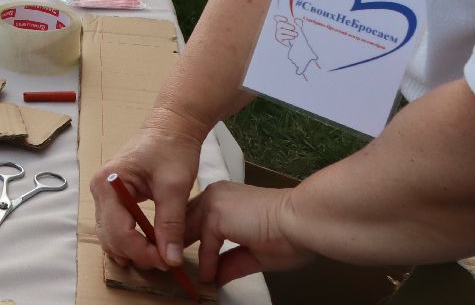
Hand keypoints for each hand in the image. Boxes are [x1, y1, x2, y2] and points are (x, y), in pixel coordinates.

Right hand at [93, 110, 207, 270]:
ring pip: (110, 235)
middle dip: (137, 254)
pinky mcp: (114, 197)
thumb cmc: (172, 148)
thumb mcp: (174, 186)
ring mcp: (104, 194)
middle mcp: (99, 190)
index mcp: (108, 183)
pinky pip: (117, 226)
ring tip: (159, 256)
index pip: (118, 231)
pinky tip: (149, 246)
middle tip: (166, 261)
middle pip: (110, 236)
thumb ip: (170, 224)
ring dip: (132, 251)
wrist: (172, 125)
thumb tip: (170, 260)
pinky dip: (131, 241)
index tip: (168, 262)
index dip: (142, 252)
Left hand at [186, 181, 313, 284]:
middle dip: (176, 243)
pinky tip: (207, 276)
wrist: (303, 222)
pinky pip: (205, 244)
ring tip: (179, 272)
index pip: (195, 218)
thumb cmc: (290, 234)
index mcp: (224, 199)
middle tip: (171, 266)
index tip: (181, 258)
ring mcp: (214, 203)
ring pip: (189, 230)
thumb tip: (216, 278)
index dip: (187, 239)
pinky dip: (205, 262)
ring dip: (183, 252)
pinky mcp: (217, 214)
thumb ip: (230, 262)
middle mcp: (215, 195)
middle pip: (186, 221)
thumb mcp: (253, 253)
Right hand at [273, 15, 299, 45]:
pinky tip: (293, 37)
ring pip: (282, 30)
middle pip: (279, 24)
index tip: (286, 19)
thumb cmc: (296, 33)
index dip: (281, 17)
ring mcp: (278, 32)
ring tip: (296, 34)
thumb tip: (296, 22)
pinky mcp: (279, 38)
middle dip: (287, 25)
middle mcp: (279, 27)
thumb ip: (296, 24)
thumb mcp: (297, 28)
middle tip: (293, 28)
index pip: (278, 18)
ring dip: (290, 32)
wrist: (295, 43)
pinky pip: (282, 36)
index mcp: (283, 22)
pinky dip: (288, 36)